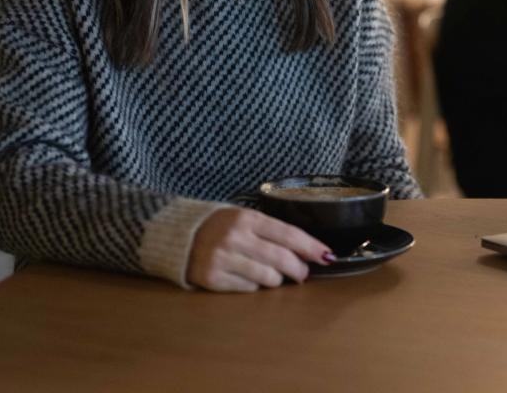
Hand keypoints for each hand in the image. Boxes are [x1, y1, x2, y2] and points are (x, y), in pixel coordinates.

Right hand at [186, 207, 332, 291]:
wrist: (178, 236)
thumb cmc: (221, 227)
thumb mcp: (244, 218)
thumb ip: (272, 232)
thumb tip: (307, 252)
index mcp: (247, 218)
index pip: (288, 234)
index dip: (311, 247)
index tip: (327, 256)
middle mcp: (235, 238)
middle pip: (281, 259)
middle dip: (299, 269)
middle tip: (303, 273)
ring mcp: (222, 259)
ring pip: (268, 278)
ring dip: (277, 279)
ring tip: (272, 274)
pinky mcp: (212, 279)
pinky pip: (249, 288)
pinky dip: (255, 285)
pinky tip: (249, 277)